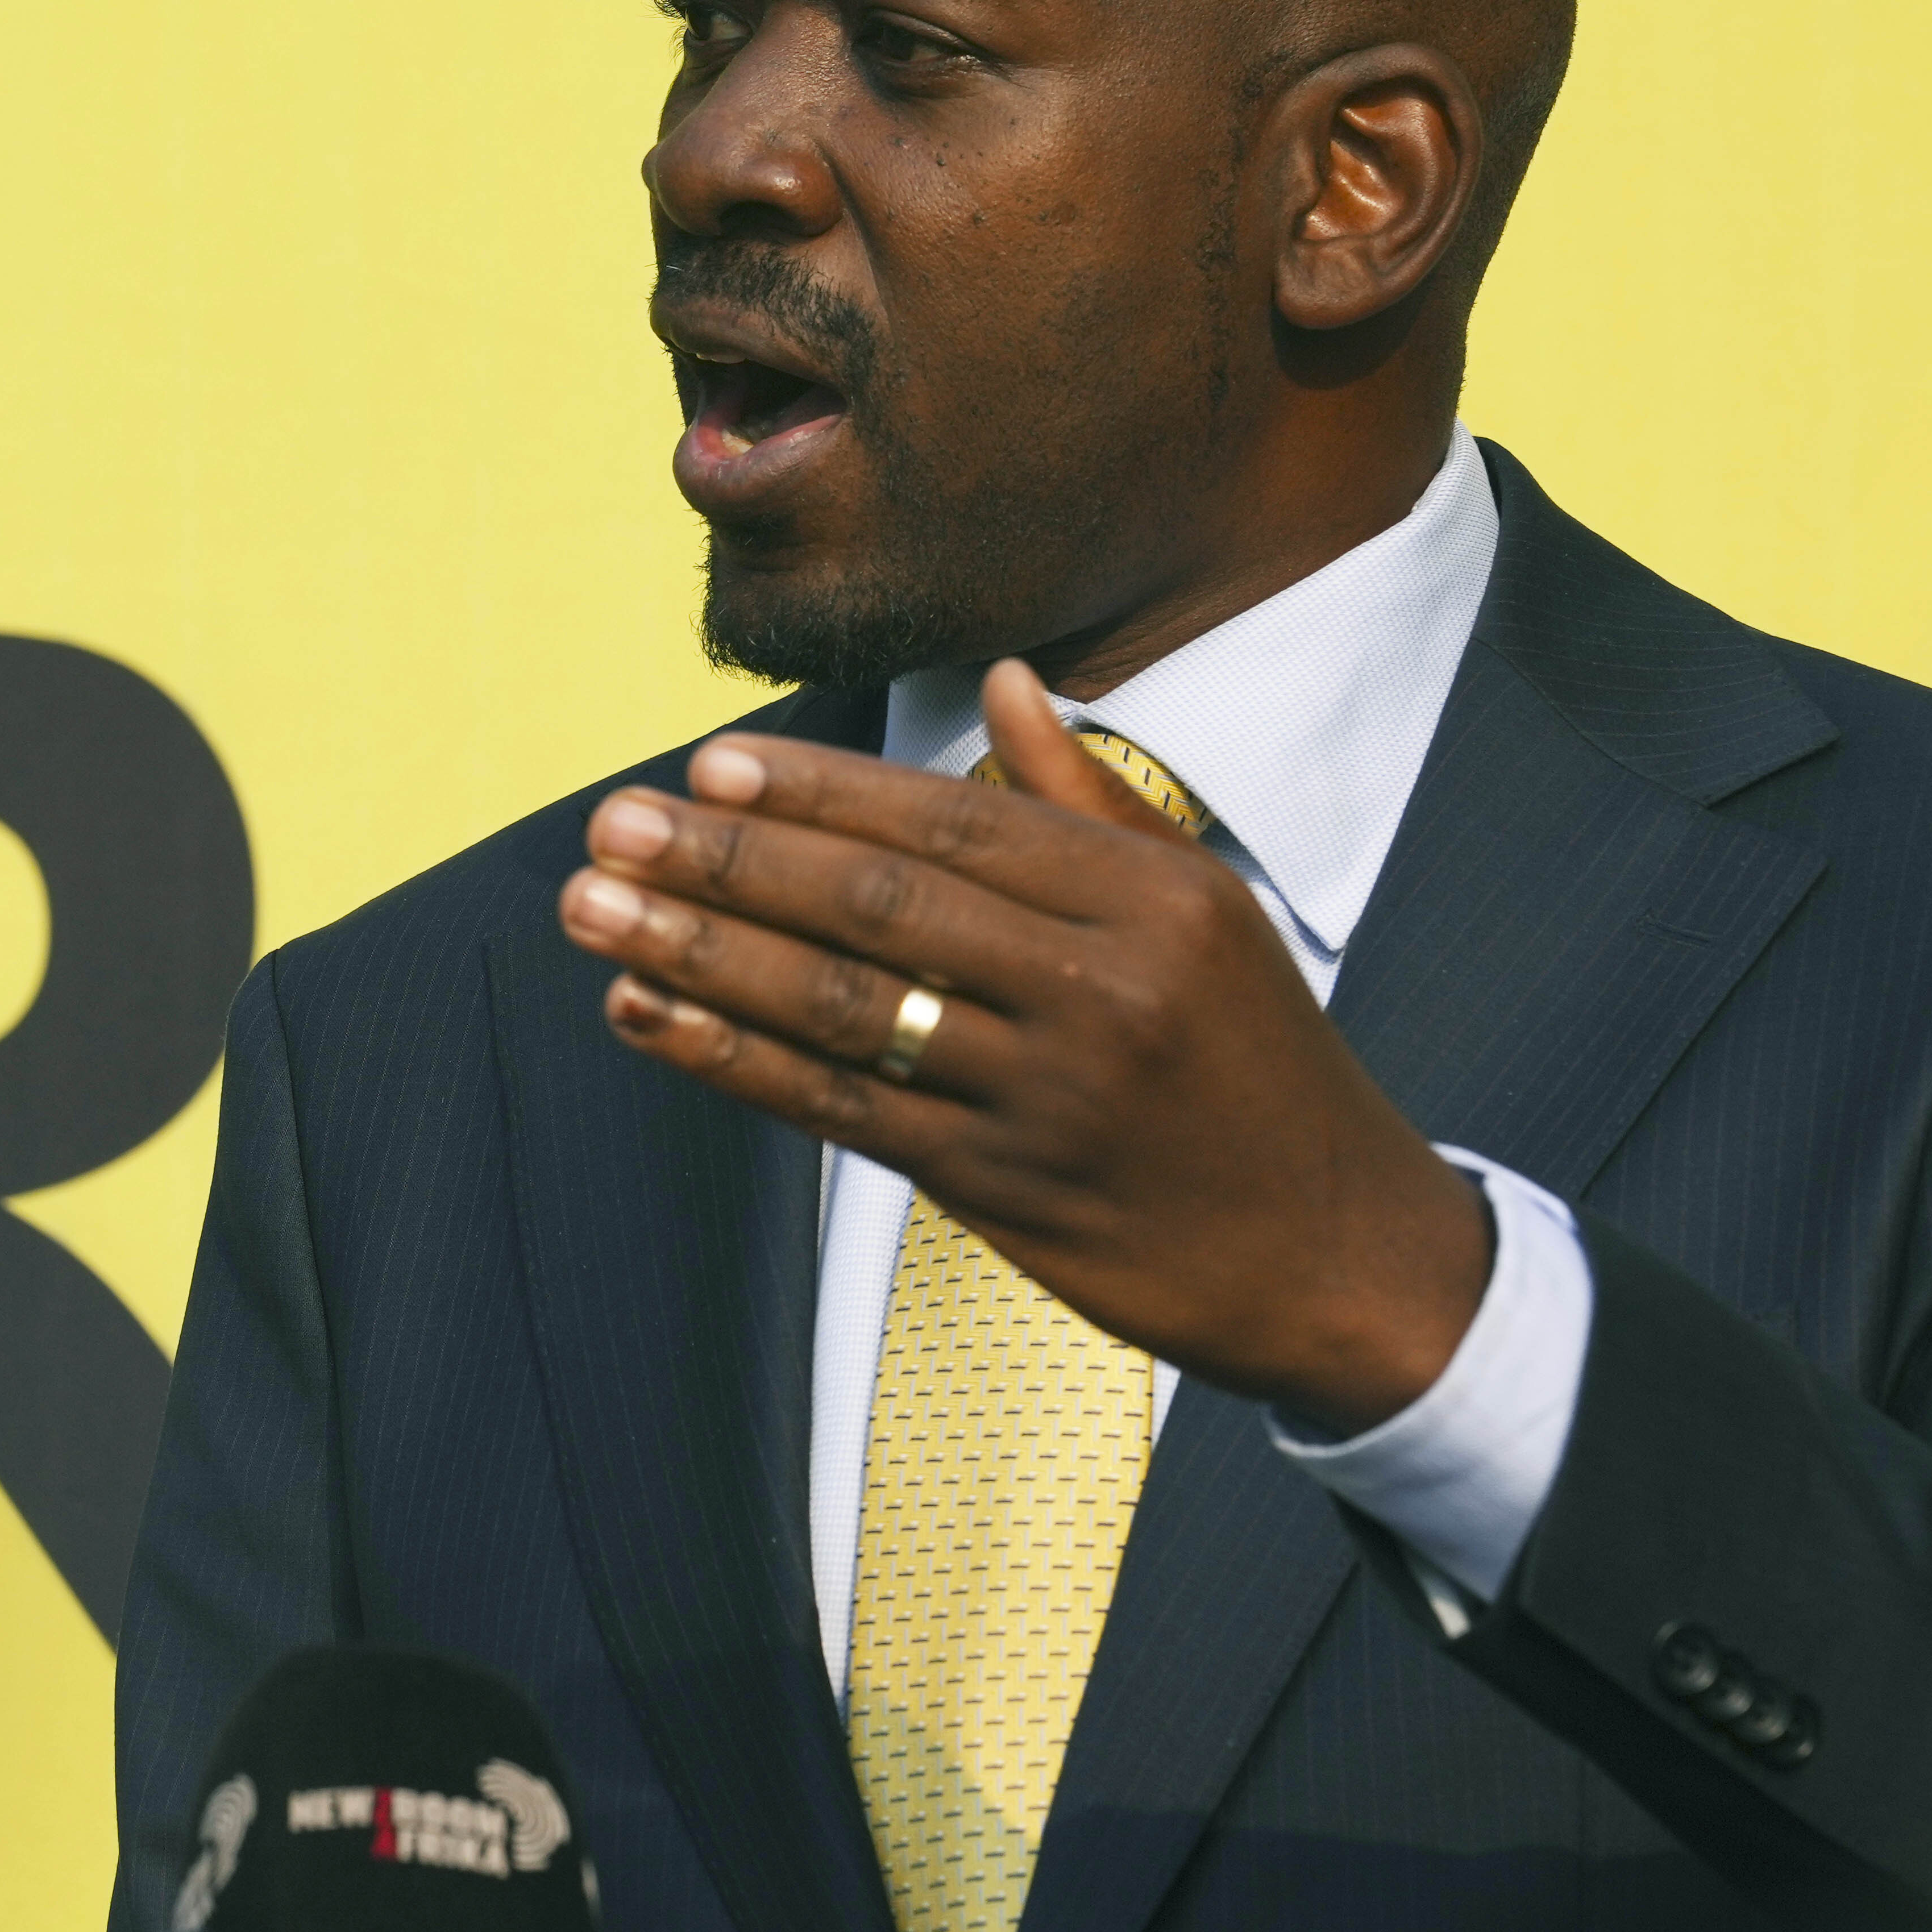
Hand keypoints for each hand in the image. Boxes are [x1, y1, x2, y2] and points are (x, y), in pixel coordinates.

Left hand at [555, 658, 1491, 1434]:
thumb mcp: (1205, 911)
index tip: (707, 764)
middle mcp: (1100, 988)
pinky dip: (733, 1059)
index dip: (820, 791)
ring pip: (844, 1008)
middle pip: (881, 905)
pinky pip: (842, 1111)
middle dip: (731, 857)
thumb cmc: (1257, 1062)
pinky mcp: (1004, 1191)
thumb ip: (1091, 799)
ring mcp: (1047, 1095)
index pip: (952, 824)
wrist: (1338, 1252)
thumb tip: (1006, 678)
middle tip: (613, 822)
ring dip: (701, 950)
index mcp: (1149, 900)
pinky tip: (648, 1011)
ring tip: (593, 905)